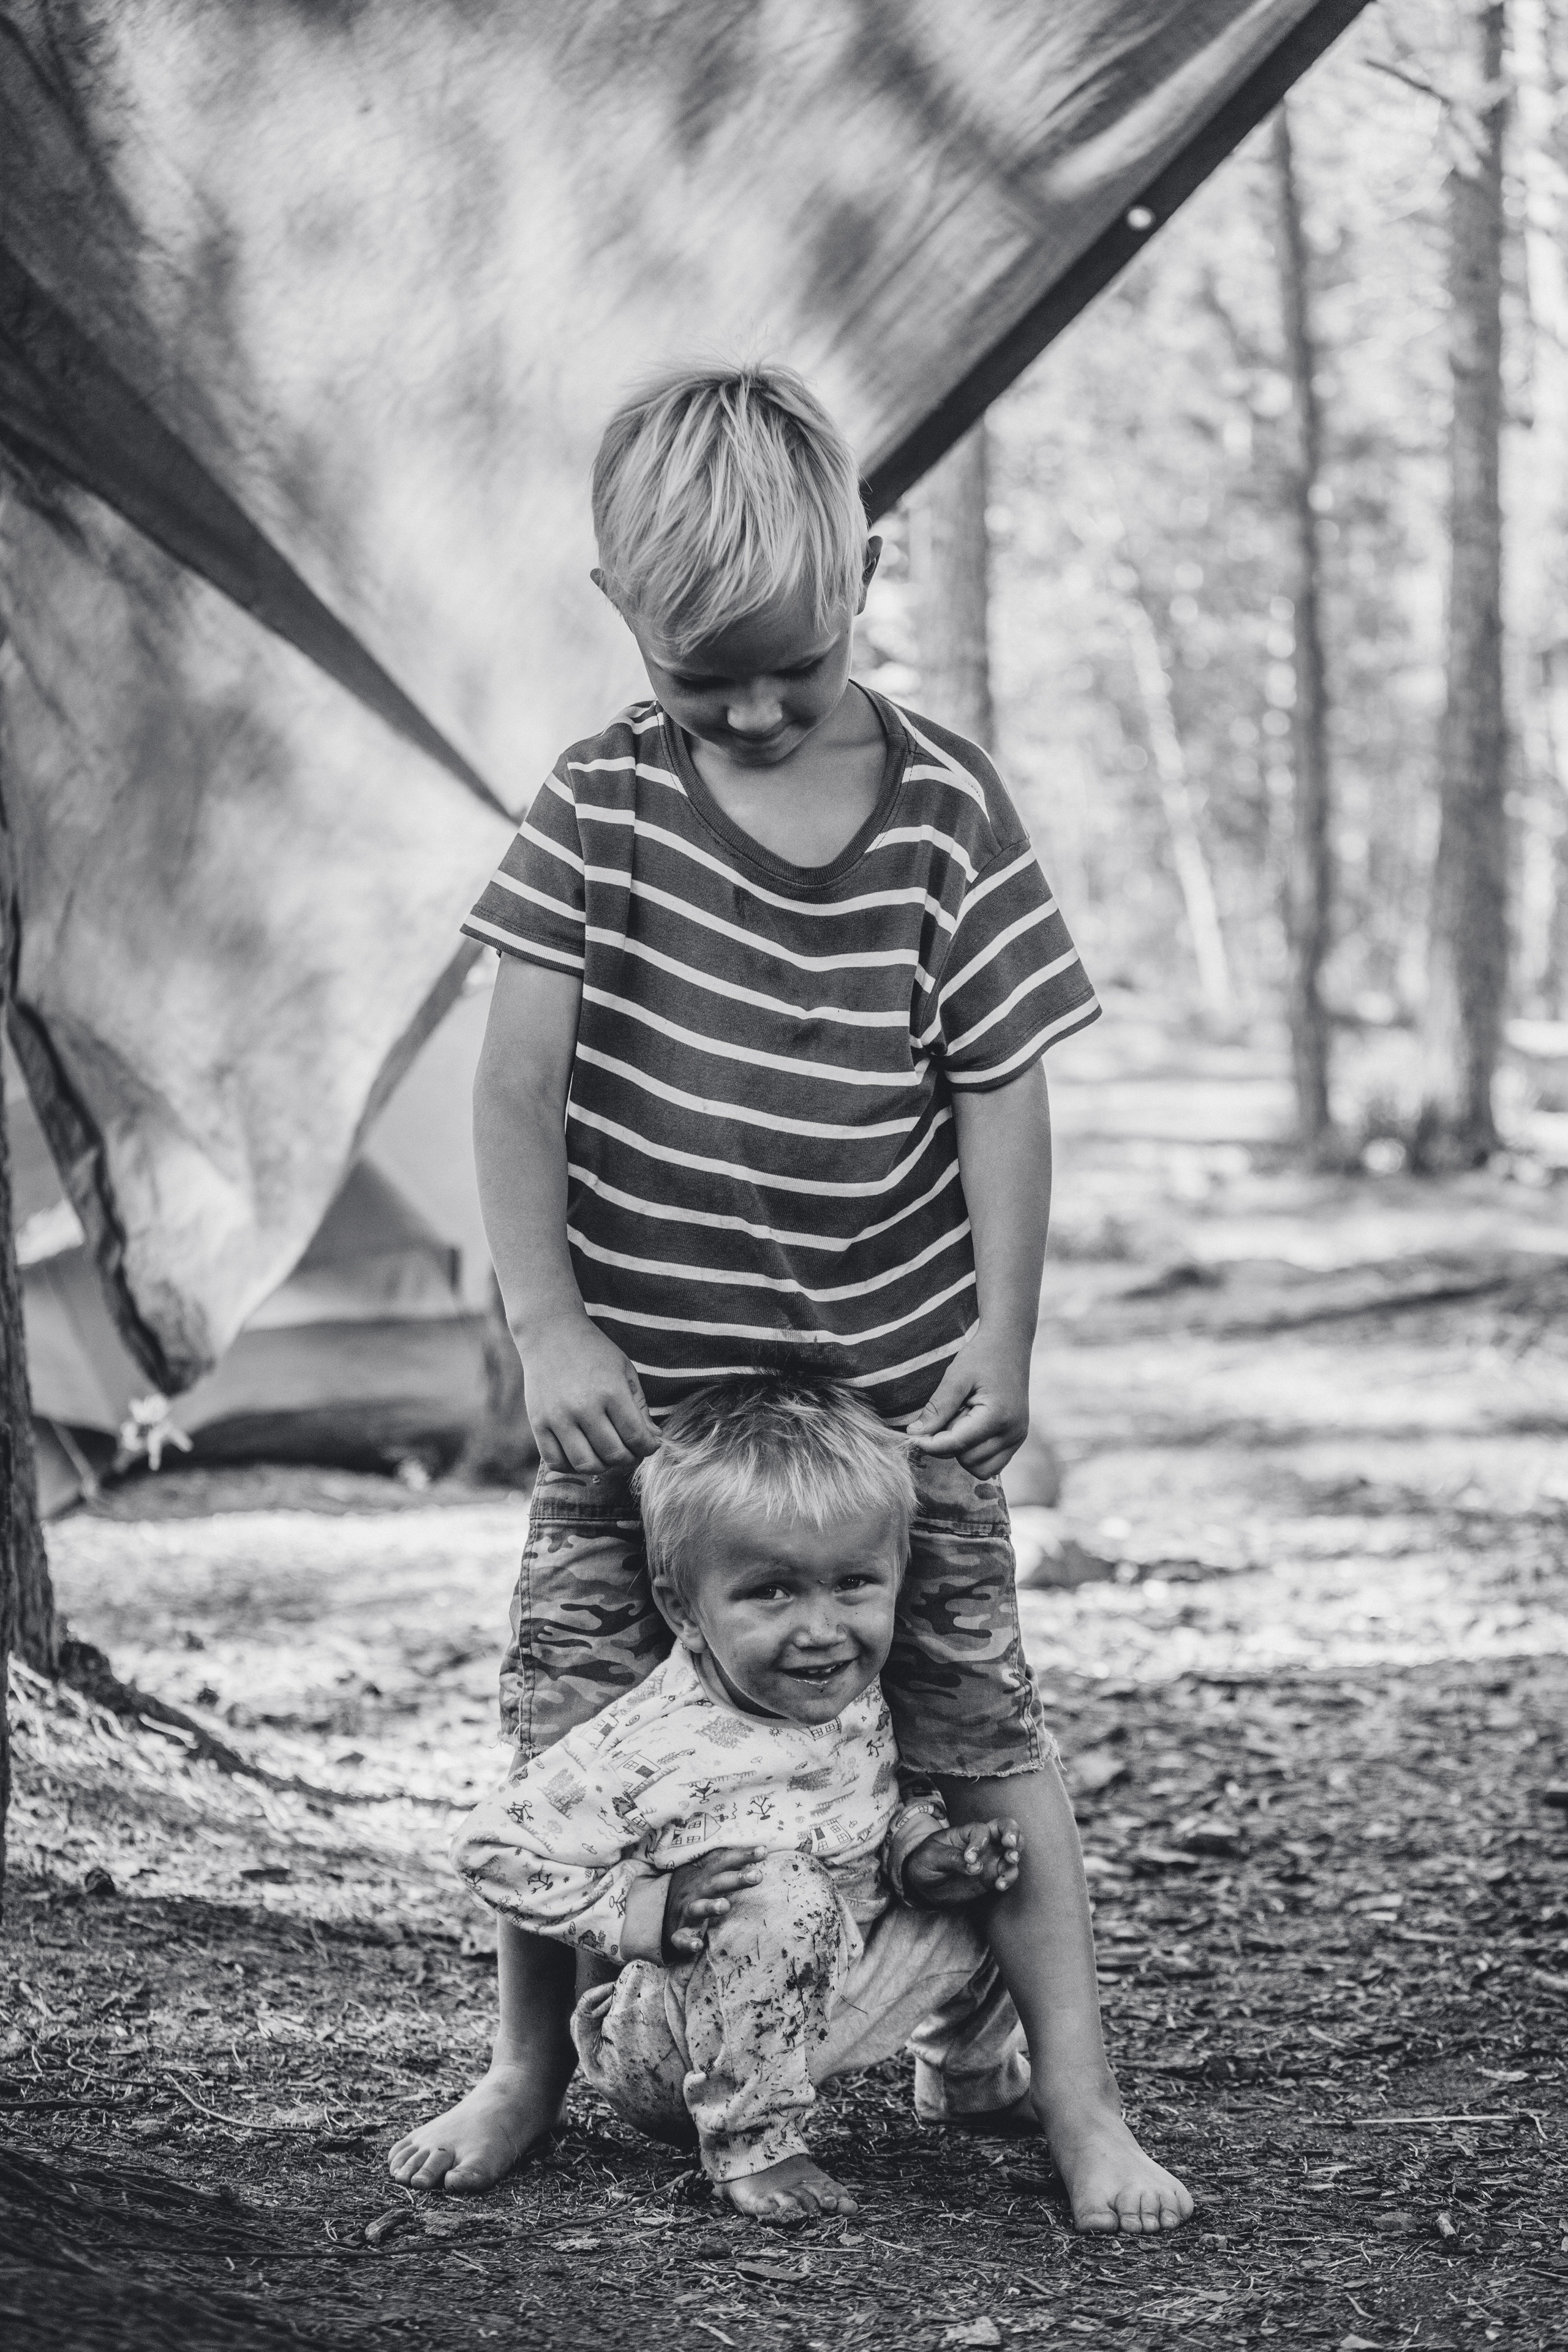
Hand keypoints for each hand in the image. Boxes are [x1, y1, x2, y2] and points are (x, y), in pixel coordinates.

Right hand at [523, 1312, 661, 1470]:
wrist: (550, 1332)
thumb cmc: (594, 1351)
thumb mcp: (624, 1371)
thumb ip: (640, 1407)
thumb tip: (653, 1440)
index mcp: (610, 1391)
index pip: (636, 1437)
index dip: (649, 1447)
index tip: (650, 1444)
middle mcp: (583, 1407)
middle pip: (613, 1455)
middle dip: (630, 1459)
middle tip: (631, 1451)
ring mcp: (558, 1417)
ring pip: (586, 1465)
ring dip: (603, 1467)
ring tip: (608, 1454)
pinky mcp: (538, 1423)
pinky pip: (556, 1462)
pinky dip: (572, 1466)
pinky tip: (582, 1453)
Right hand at [661, 1846, 767, 1961]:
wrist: (663, 1913)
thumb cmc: (696, 1891)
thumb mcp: (708, 1874)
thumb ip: (729, 1864)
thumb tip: (760, 1851)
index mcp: (705, 1877)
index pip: (724, 1862)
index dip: (743, 1855)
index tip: (763, 1850)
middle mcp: (696, 1892)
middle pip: (715, 1883)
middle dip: (735, 1879)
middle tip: (757, 1875)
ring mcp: (686, 1912)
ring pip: (696, 1908)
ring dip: (709, 1906)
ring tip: (725, 1906)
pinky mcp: (678, 1933)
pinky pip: (680, 1939)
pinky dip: (688, 1943)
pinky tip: (698, 1945)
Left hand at [902, 1817, 1020, 1906]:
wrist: (924, 1885)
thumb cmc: (926, 1863)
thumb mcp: (932, 1857)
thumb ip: (952, 1859)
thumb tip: (976, 1866)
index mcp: (965, 1832)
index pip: (980, 1830)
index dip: (978, 1842)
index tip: (969, 1859)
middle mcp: (981, 1842)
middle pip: (1005, 1827)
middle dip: (1012, 1833)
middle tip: (1010, 1846)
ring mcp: (989, 1859)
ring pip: (1013, 1849)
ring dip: (1015, 1855)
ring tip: (1009, 1863)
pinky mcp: (991, 1876)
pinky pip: (1008, 1873)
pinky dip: (1009, 1877)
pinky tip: (1000, 1885)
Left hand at [906, 1329, 1029, 1477]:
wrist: (1010, 1344)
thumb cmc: (982, 1355)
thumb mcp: (956, 1376)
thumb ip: (937, 1408)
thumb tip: (915, 1434)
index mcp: (998, 1416)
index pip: (956, 1444)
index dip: (930, 1443)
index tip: (912, 1436)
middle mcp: (1013, 1433)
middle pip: (966, 1459)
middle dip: (950, 1443)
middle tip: (951, 1414)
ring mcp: (1017, 1438)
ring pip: (979, 1468)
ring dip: (963, 1451)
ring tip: (964, 1420)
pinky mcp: (1017, 1440)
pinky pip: (991, 1465)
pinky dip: (975, 1453)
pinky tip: (972, 1428)